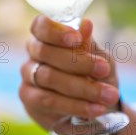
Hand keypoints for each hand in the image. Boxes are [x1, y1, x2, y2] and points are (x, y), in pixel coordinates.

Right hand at [19, 16, 118, 131]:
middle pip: (44, 52)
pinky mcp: (29, 101)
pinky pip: (49, 101)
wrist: (98, 110)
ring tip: (108, 94)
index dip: (56, 31)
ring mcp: (28, 78)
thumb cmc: (95, 76)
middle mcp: (32, 55)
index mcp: (46, 36)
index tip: (76, 38)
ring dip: (81, 87)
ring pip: (48, 77)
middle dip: (77, 61)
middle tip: (104, 69)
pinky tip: (95, 109)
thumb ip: (88, 46)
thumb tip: (85, 24)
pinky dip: (75, 105)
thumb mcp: (99, 59)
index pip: (40, 26)